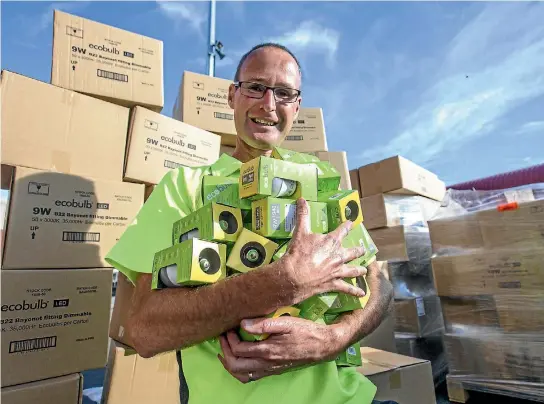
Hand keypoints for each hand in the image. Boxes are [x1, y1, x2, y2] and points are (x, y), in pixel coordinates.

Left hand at [217, 316, 340, 382]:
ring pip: (241, 374)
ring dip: (230, 363)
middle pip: (235, 365)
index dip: (230, 339)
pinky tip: (239, 359)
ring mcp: (269, 369)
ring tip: (226, 349)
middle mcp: (266, 363)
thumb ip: (264, 324)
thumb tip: (243, 323)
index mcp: (268, 351)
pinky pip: (250, 377)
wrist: (322, 346)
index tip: (229, 328)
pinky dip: (239, 370)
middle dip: (225, 351)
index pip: (239, 349)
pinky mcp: (272, 370)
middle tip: (224, 337)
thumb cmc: (305, 331)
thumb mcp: (286, 323)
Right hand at [279, 198, 366, 302]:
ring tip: (364, 270)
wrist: (295, 275)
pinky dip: (355, 292)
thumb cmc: (298, 253)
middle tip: (362, 249)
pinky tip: (362, 294)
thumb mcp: (300, 231)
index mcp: (332, 241)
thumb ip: (303, 215)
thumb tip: (302, 199)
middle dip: (358, 250)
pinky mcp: (334, 284)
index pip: (343, 230)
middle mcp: (339, 256)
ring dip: (359, 270)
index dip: (347, 226)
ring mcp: (338, 271)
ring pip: (353, 270)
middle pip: (353, 252)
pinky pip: (347, 288)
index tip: (351, 223)